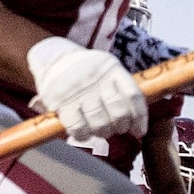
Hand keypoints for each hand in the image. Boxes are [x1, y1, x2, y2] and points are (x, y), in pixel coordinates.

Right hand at [28, 37, 147, 141]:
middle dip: (121, 126)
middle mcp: (97, 79)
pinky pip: (78, 127)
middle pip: (119, 112)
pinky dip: (83, 135)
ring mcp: (80, 91)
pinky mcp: (62, 103)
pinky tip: (84, 133)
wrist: (54, 59)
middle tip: (117, 128)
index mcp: (112, 69)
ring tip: (100, 130)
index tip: (139, 131)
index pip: (133, 95)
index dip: (140, 118)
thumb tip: (139, 126)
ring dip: (103, 132)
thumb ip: (121, 88)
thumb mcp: (107, 68)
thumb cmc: (87, 70)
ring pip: (100, 123)